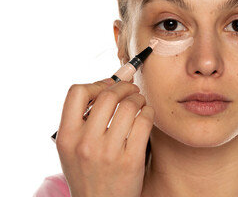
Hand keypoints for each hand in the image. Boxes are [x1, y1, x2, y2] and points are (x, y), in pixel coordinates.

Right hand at [56, 79, 153, 196]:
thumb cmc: (88, 174)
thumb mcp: (71, 149)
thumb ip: (81, 121)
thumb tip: (105, 88)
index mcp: (67, 137)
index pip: (76, 93)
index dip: (95, 84)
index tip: (107, 86)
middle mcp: (86, 144)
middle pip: (108, 96)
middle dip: (123, 87)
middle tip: (130, 89)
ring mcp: (109, 152)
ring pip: (129, 106)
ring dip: (138, 98)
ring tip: (140, 101)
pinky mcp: (131, 160)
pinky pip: (144, 122)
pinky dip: (148, 112)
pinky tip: (146, 114)